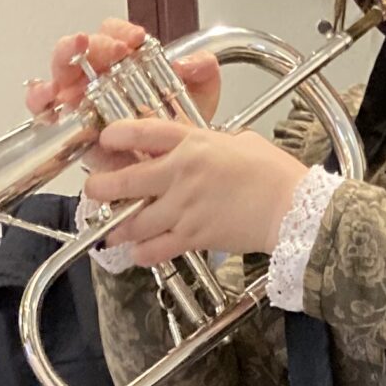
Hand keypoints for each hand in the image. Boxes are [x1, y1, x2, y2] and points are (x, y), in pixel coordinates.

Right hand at [24, 19, 221, 142]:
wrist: (165, 171)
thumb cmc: (174, 131)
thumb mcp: (197, 99)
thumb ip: (202, 74)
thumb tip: (192, 63)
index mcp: (125, 62)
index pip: (115, 33)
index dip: (121, 32)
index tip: (134, 40)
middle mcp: (99, 75)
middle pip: (84, 46)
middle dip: (95, 43)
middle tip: (112, 51)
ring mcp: (80, 97)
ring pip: (61, 69)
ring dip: (65, 59)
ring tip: (74, 56)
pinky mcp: (67, 124)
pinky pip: (44, 107)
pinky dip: (41, 98)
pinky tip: (49, 96)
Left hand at [84, 117, 310, 265]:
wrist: (292, 208)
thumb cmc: (273, 174)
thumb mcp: (238, 141)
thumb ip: (209, 142)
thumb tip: (196, 145)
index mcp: (193, 143)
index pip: (143, 132)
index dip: (116, 135)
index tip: (104, 140)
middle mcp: (181, 174)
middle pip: (126, 181)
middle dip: (101, 187)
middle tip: (93, 190)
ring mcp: (185, 207)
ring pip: (135, 220)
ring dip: (117, 226)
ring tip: (110, 229)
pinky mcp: (194, 236)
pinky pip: (156, 249)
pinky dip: (142, 253)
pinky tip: (136, 253)